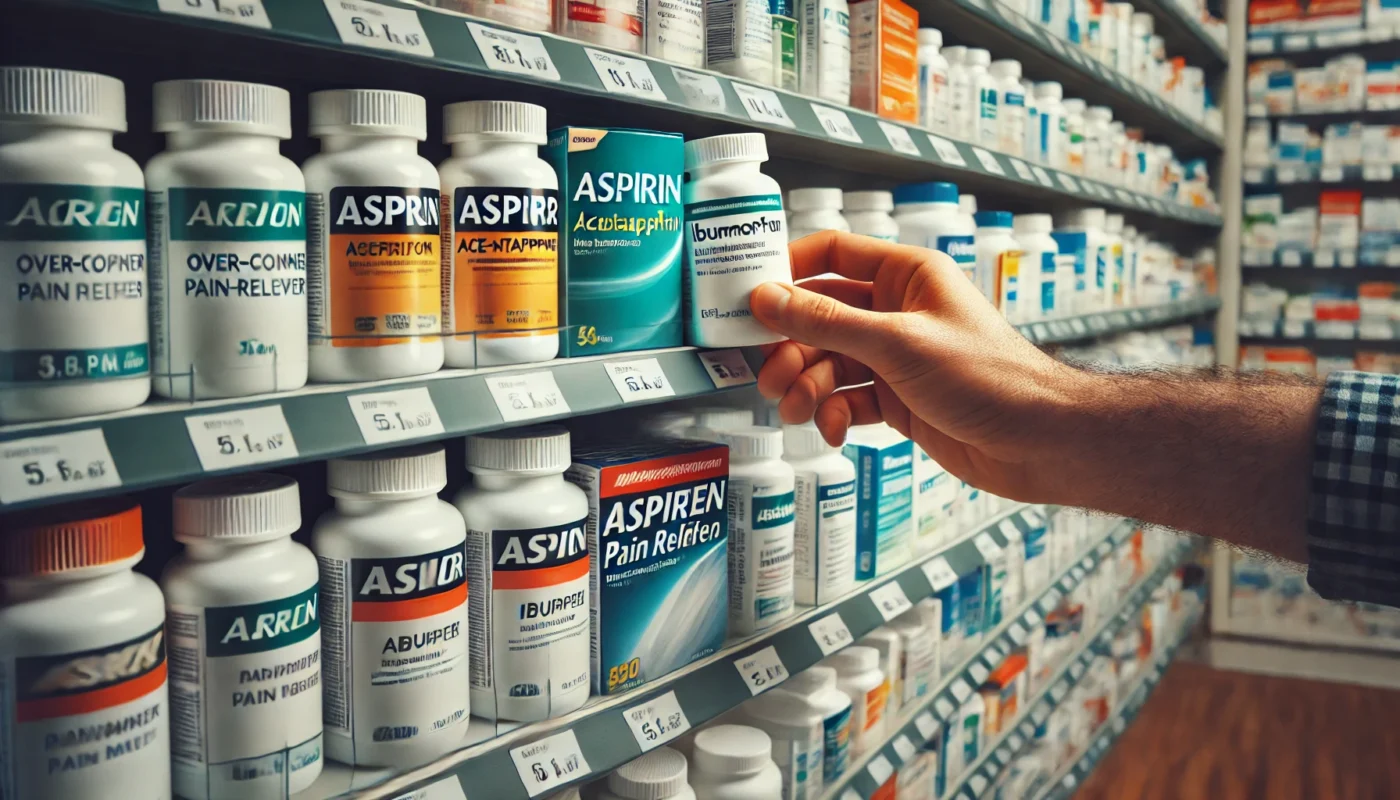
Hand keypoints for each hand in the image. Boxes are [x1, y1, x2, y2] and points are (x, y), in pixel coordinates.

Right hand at [750, 230, 1095, 502]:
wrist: (1037, 441)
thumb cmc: (990, 377)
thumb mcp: (897, 343)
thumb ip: (826, 322)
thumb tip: (767, 299)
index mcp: (905, 275)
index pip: (832, 253)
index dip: (787, 270)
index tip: (747, 295)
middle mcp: (897, 311)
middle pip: (819, 317)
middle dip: (791, 347)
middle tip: (767, 375)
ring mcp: (896, 357)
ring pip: (829, 363)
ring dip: (806, 387)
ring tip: (798, 410)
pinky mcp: (898, 399)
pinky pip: (847, 400)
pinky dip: (833, 414)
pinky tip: (833, 429)